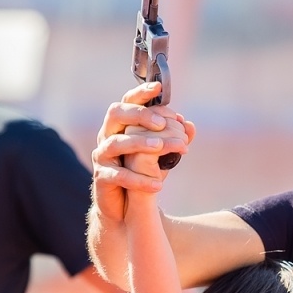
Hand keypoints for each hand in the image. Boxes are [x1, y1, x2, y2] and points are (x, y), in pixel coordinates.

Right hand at [90, 82, 194, 218]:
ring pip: (116, 143)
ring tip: (160, 147)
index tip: (158, 87)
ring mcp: (102, 155)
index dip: (141, 93)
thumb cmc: (142, 171)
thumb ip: (174, 138)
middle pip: (116, 114)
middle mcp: (108, 135)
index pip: (128, 101)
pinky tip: (158, 185)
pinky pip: (118, 175)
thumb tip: (190, 125)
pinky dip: (139, 180)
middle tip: (161, 123)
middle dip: (139, 115)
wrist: (125, 204)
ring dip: (139, 143)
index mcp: (122, 125)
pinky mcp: (102, 177)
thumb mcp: (161, 154)